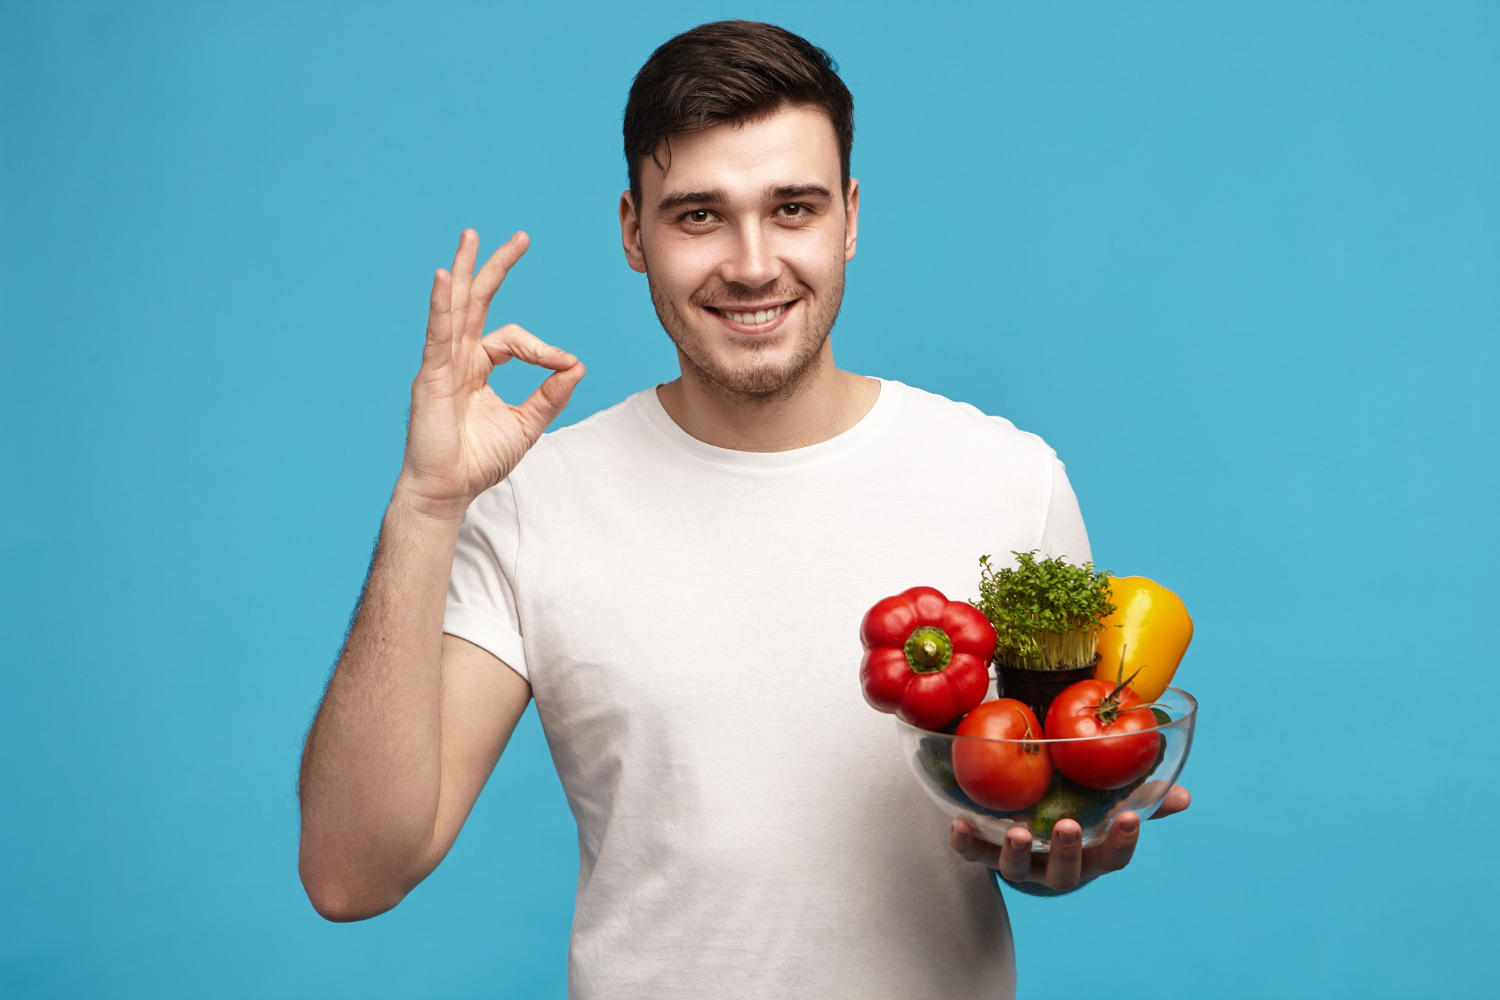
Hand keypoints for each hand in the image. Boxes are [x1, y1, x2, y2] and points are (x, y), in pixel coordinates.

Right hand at [398, 229, 584, 520]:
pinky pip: (438, 334)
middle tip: (520, 238)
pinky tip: (446, 277)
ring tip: (471, 237)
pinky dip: (442, 305)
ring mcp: (441, 364)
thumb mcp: (527, 425)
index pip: (513, 339)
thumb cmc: (478, 461)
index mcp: (477, 367)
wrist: (449, 491)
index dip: (543, 348)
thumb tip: (576, 365)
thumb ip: (550, 395)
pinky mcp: (431, 376)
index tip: (565, 364)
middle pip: (478, 302)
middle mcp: (457, 358)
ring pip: (456, 308)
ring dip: (465, 270)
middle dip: (496, 268)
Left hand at [948, 784, 1190, 892]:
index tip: (1128, 817)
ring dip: (1017, 853)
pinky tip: (958, 824)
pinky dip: (965, 843)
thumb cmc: (1075, 812)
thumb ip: (1142, 799)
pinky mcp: (985, 855)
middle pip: (1066, 872)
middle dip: (1067, 851)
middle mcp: (1054, 867)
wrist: (1022, 826)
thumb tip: (1182, 796)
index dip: (1121, 841)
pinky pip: (973, 855)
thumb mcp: (1107, 805)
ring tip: (1018, 831)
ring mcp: (1020, 864)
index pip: (1113, 858)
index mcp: (1089, 856)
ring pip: (1018, 871)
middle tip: (1068, 827)